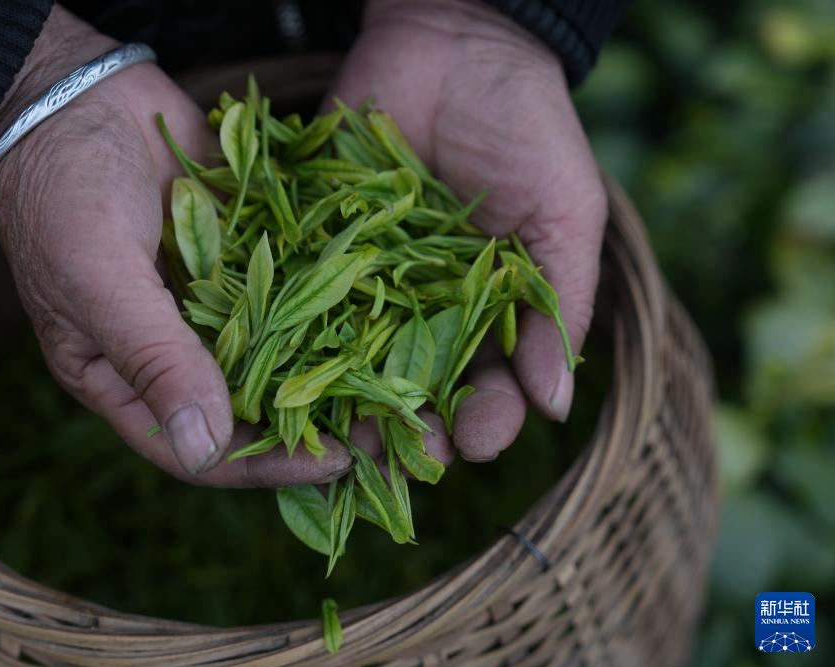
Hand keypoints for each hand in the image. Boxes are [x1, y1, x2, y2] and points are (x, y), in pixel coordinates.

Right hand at [0, 6, 352, 485]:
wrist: (75, 93)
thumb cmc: (62, 190)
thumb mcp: (98, 278)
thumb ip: (153, 357)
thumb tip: (204, 446)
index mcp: (126, 379)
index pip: (199, 449)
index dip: (264, 465)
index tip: (335, 464)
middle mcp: (179, 352)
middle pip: (254, 412)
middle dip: (320, 426)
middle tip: (393, 436)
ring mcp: (217, 304)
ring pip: (285, 355)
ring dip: (341, 372)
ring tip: (407, 384)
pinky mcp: (247, 258)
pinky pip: (295, 290)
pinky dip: (337, 302)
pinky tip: (391, 313)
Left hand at [329, 0, 606, 459]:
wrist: (457, 40)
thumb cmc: (529, 127)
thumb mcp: (565, 214)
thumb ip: (562, 305)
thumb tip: (557, 407)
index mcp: (487, 311)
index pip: (488, 384)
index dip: (484, 417)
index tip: (475, 439)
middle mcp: (421, 307)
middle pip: (411, 384)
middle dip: (405, 423)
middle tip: (394, 453)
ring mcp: (364, 278)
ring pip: (348, 353)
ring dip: (341, 396)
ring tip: (332, 431)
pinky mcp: (314, 239)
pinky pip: (299, 287)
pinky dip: (285, 323)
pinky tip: (275, 361)